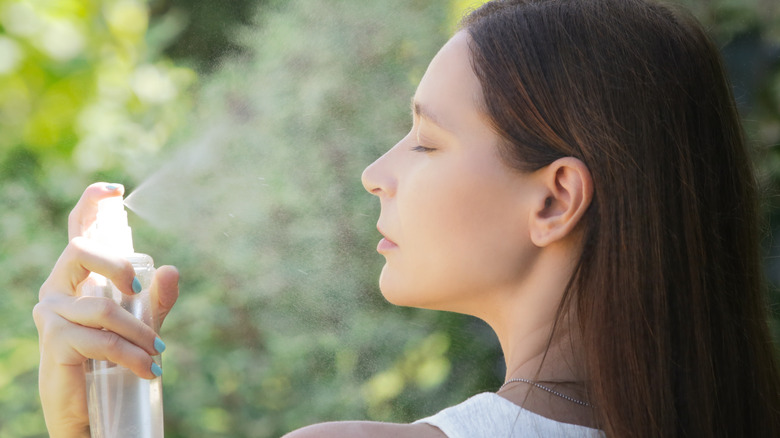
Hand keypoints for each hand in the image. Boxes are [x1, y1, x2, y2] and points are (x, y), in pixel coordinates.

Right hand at [33, 183, 179, 437]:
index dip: (89, 206)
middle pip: (81, 251)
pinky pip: (102, 339)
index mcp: (76, 280)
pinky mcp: (55, 343)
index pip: (77, 234)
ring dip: (140, 333)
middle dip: (117, 264)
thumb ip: (155, 301)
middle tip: (140, 289)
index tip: (112, 189)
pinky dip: (132, 355)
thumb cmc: (111, 362)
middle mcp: (57, 291)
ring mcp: (52, 316)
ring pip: (104, 307)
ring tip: (158, 355)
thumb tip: (172, 270)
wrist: (90, 412)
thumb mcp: (140, 327)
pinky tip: (149, 370)